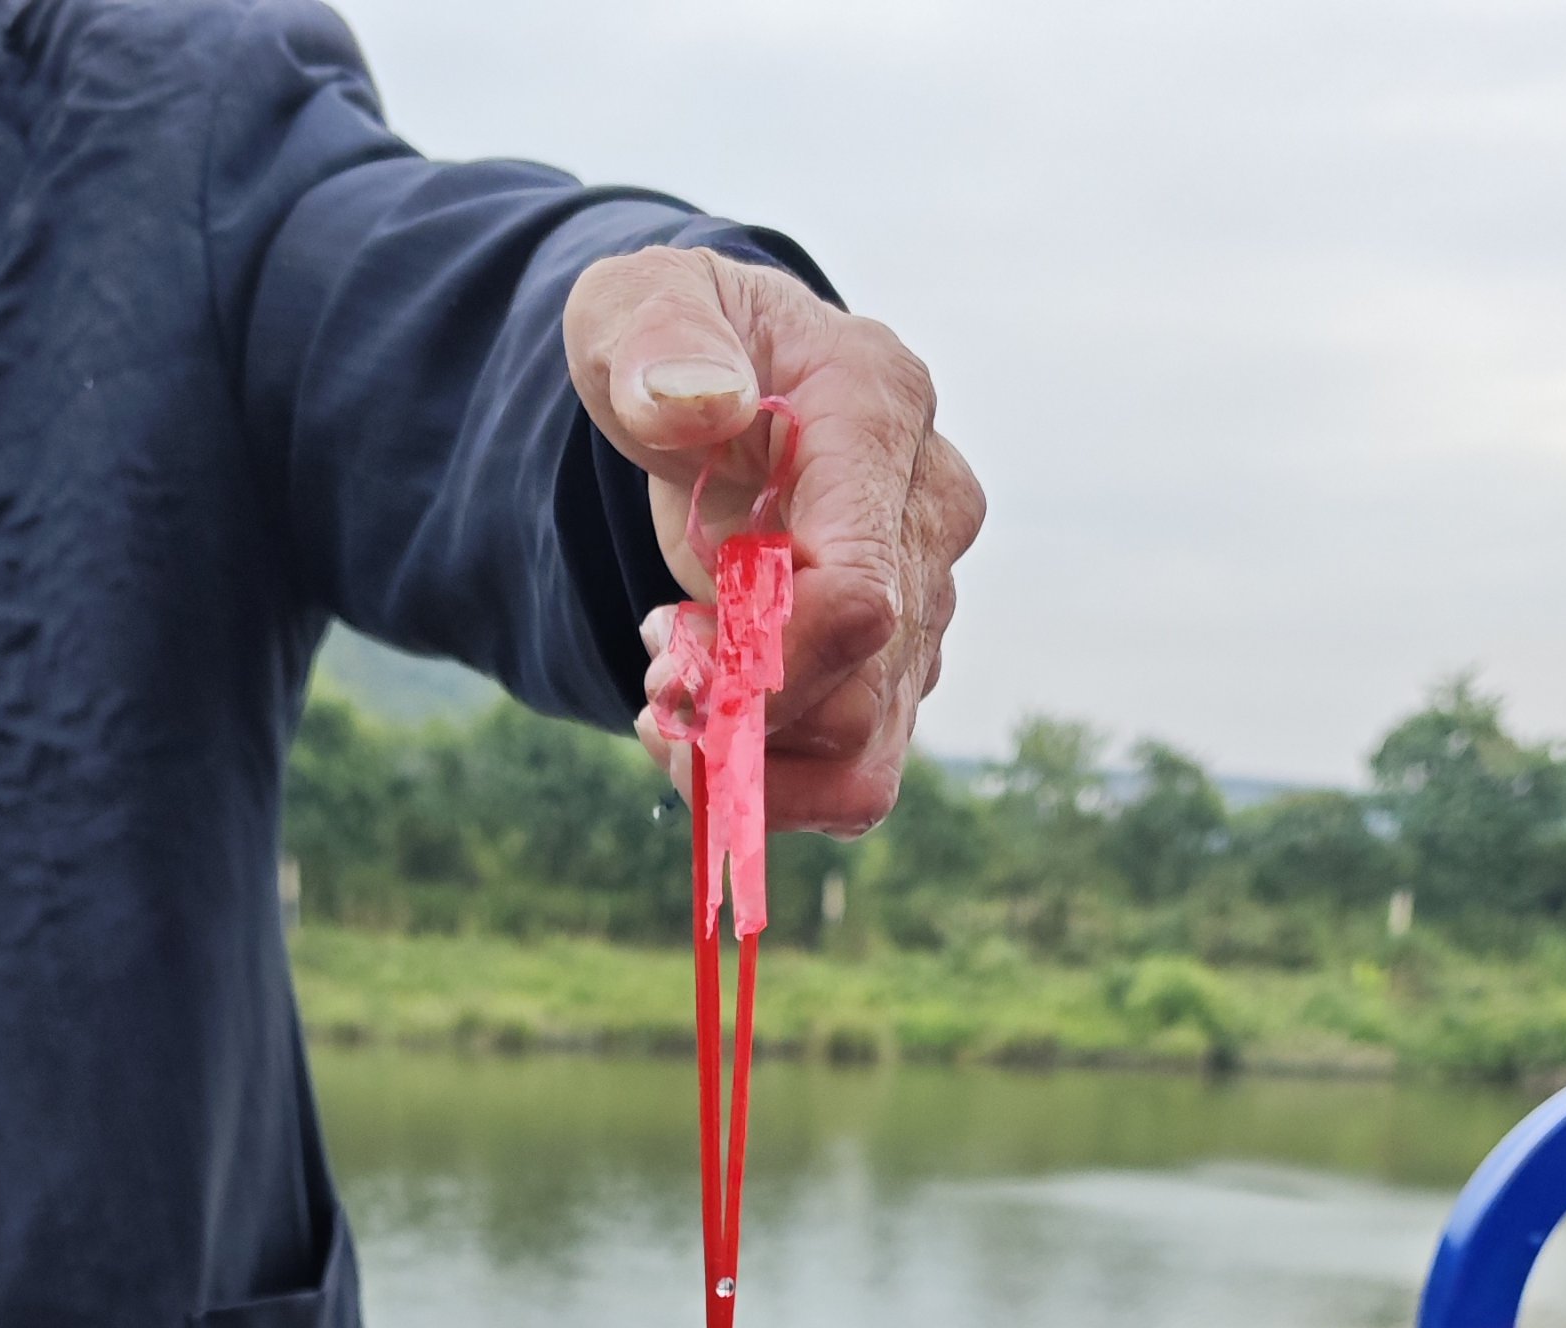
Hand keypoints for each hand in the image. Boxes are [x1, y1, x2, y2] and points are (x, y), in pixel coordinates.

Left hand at [563, 245, 984, 837]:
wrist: (709, 387)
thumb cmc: (671, 344)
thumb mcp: (635, 305)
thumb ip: (659, 339)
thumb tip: (704, 407)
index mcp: (878, 414)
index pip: (861, 595)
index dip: (767, 669)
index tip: (665, 659)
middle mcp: (930, 515)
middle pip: (859, 697)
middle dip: (734, 717)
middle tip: (651, 669)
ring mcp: (928, 600)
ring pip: (862, 757)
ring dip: (746, 759)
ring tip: (671, 689)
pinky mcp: (901, 665)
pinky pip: (856, 779)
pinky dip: (772, 783)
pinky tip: (710, 724)